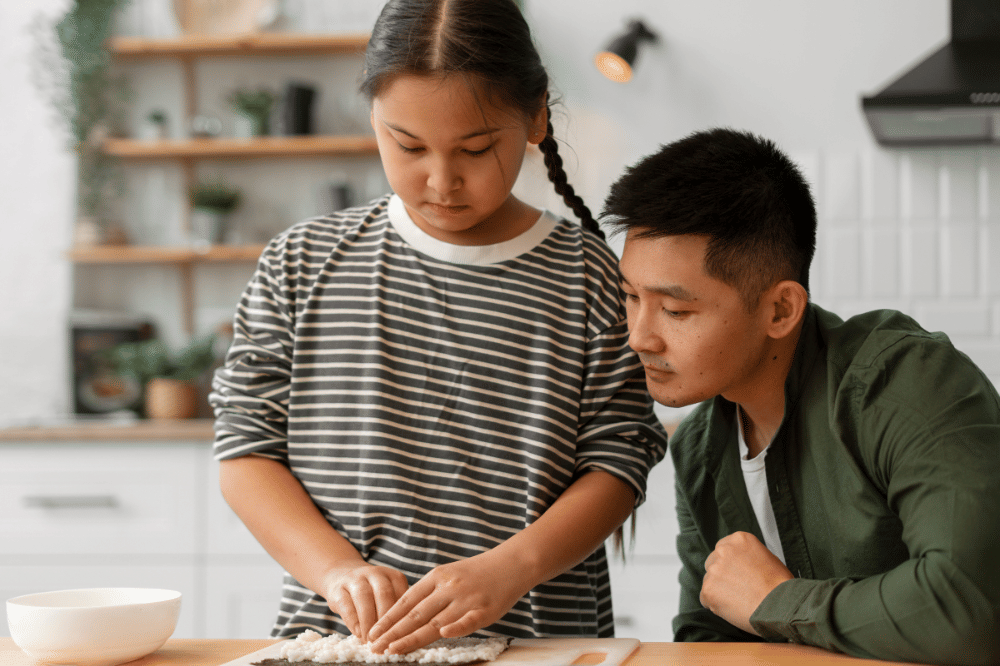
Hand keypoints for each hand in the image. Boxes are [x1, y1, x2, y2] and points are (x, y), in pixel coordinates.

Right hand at [321, 562, 409, 641]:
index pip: (402, 594)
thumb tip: (401, 637)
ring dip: (368, 621)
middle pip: (384, 593)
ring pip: (364, 596)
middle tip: (384, 640)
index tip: (400, 635)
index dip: (401, 617)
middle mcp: (375, 573)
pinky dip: (353, 621)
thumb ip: (395, 611)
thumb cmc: (371, 596)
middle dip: (385, 619)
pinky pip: (346, 604)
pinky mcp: (338, 589)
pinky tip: (358, 634)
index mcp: (393, 576)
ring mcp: (355, 578)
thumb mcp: (387, 598)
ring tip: (370, 640)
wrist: (341, 578)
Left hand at [367, 552, 529, 653]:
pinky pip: (468, 621)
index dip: (388, 619)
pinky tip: (443, 636)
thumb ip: (428, 593)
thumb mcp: (448, 574)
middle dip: (393, 633)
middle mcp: (449, 588)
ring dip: (413, 637)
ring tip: (394, 650)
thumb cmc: (476, 573)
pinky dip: (456, 628)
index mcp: (437, 577)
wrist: (511, 563)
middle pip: (416, 614)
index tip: (373, 633)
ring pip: (436, 622)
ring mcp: (467, 599)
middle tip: (375, 647)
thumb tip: (403, 614)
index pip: (407, 601)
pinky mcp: (485, 610)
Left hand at [700, 532, 792, 634]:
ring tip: (740, 600)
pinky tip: (733, 608)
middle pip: (713, 562)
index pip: (724, 549)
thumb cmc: (780, 586)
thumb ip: (747, 556)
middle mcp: (723, 550)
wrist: (780, 605)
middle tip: (738, 589)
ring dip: (719, 590)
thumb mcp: (767, 558)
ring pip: (710, 580)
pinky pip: (706, 598)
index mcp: (738, 539)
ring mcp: (713, 569)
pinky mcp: (708, 589)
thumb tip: (739, 565)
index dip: (731, 564)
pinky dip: (716, 605)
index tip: (738, 574)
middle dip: (722, 575)